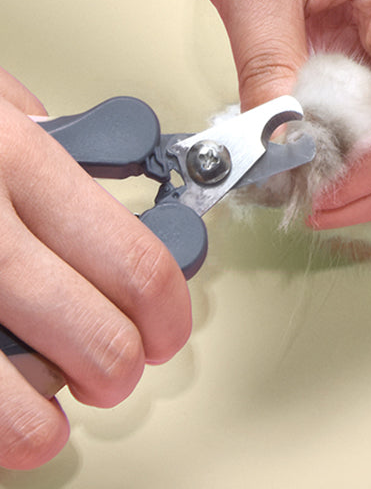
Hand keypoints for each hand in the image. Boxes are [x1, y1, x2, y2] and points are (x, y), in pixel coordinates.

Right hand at [0, 69, 190, 468]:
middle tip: (116, 372)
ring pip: (12, 378)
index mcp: (19, 160)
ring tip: (48, 421)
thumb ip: (44, 137)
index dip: (165, 309)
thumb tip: (101, 175)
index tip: (167, 328)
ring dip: (39, 414)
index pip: (131, 258)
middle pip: (87, 328)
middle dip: (116, 366)